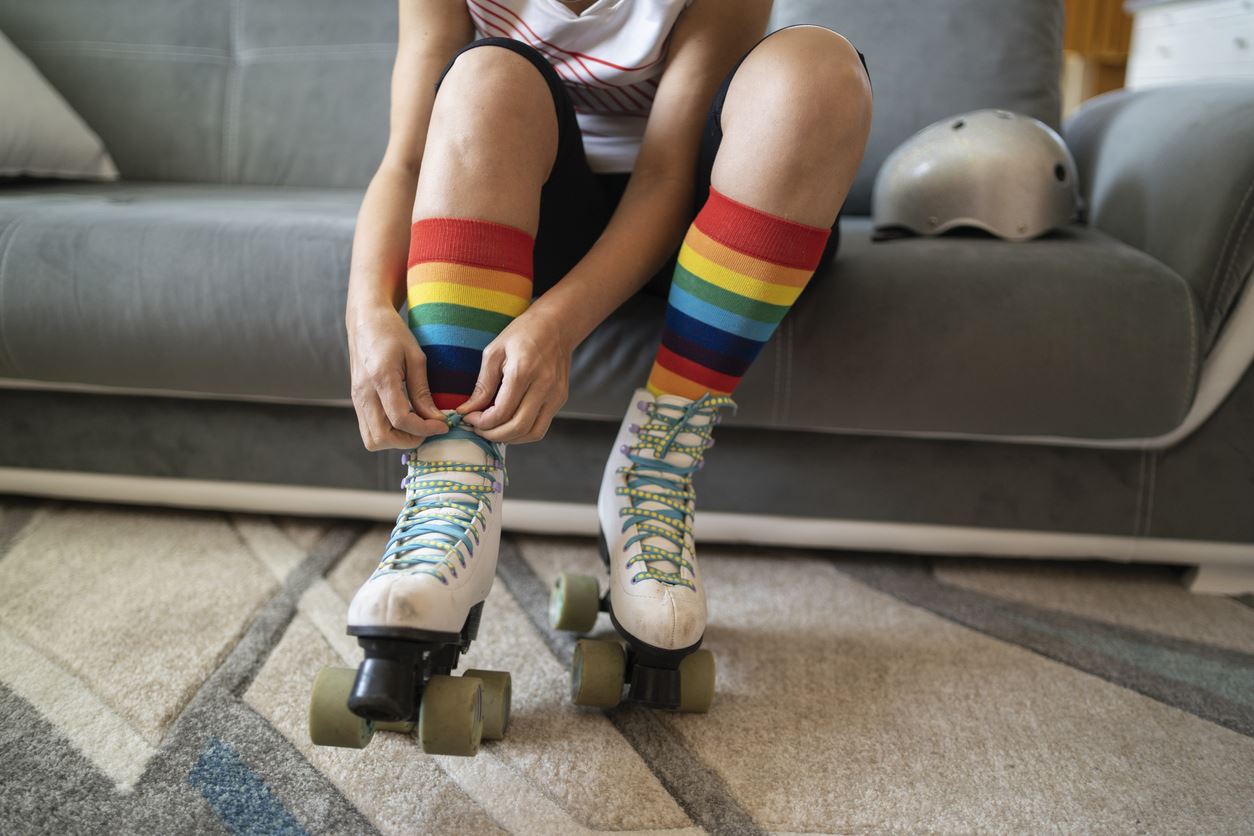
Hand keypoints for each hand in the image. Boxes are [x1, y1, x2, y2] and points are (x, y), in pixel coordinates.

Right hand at [347, 303, 449, 450]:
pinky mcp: (357, 401)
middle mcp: (363, 394)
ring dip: (396, 440)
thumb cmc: (393, 333)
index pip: (401, 419)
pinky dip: (388, 432)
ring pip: (372, 439)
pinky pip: (369, 429)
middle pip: (380, 438)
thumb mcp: (416, 358)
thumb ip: (423, 392)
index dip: (425, 429)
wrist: (365, 320)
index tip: (443, 425)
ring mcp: (357, 399)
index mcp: (381, 379)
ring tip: (416, 425)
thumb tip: (436, 419)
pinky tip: (405, 418)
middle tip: (427, 428)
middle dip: (408, 440)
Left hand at [455, 307, 571, 443]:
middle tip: (478, 429)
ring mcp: (555, 394)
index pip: (501, 412)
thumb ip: (482, 385)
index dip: (481, 422)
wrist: (556, 325)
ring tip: (492, 430)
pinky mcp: (561, 399)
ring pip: (532, 433)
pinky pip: (541, 427)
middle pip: (517, 427)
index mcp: (523, 371)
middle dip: (493, 434)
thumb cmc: (522, 333)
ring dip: (510, 438)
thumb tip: (467, 410)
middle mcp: (544, 386)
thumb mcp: (494, 352)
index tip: (469, 418)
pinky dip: (523, 433)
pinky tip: (509, 424)